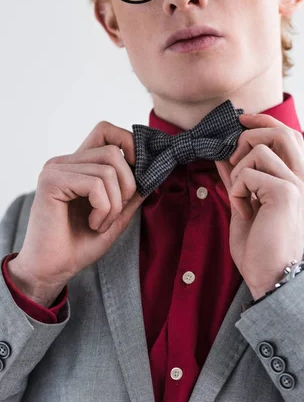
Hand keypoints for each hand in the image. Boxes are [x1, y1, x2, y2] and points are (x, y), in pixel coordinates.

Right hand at [15, 121, 146, 288]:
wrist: (52, 270)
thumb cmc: (80, 243)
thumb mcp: (117, 214)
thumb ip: (132, 192)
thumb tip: (154, 170)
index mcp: (79, 164)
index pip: (106, 130)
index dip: (128, 143)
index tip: (138, 173)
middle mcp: (65, 161)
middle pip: (114, 151)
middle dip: (127, 185)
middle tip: (117, 212)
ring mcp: (56, 169)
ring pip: (108, 170)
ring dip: (114, 204)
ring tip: (102, 223)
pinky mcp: (51, 181)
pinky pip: (95, 185)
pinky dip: (103, 209)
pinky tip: (94, 224)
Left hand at [215, 113, 303, 299]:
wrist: (271, 278)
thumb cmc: (260, 246)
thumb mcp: (247, 204)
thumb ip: (240, 177)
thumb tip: (223, 153)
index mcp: (301, 181)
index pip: (289, 135)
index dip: (264, 121)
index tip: (240, 120)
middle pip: (281, 131)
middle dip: (250, 134)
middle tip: (232, 154)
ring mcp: (297, 185)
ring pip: (259, 149)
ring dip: (238, 170)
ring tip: (240, 195)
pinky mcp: (285, 193)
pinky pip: (247, 173)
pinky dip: (236, 189)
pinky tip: (242, 210)